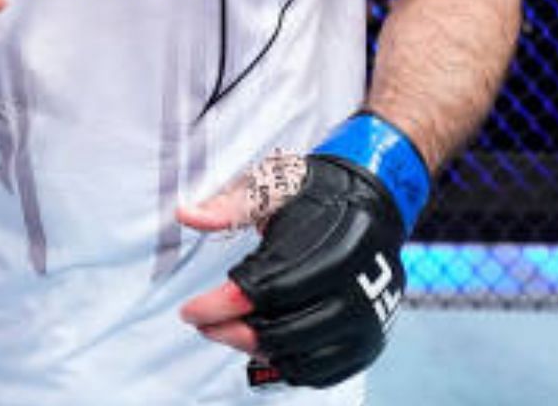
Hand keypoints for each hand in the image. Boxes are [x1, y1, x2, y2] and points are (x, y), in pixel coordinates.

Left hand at [178, 114, 427, 388]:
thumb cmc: (317, 195)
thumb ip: (229, 205)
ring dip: (256, 350)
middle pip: (283, 331)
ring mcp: (367, 322)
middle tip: (203, 324)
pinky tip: (262, 346)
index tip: (189, 311)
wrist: (371, 205)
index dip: (221, 306)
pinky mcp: (369, 342)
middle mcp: (358, 290)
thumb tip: (186, 215)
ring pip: (301, 358)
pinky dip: (286, 365)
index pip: (267, 289)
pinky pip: (322, 372)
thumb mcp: (272, 186)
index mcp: (335, 247)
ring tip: (227, 331)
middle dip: (232, 332)